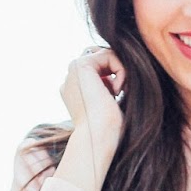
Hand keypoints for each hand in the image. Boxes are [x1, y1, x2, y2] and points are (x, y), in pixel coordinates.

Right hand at [60, 45, 126, 167]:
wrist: (98, 136)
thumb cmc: (108, 131)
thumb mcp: (110, 106)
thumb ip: (110, 87)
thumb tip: (119, 75)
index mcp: (73, 93)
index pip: (96, 72)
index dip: (112, 79)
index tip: (118, 98)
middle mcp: (69, 81)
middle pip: (99, 60)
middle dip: (115, 71)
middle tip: (121, 93)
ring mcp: (73, 72)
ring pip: (105, 56)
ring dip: (119, 71)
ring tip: (120, 92)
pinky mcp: (80, 65)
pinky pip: (108, 54)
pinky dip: (120, 70)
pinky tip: (118, 90)